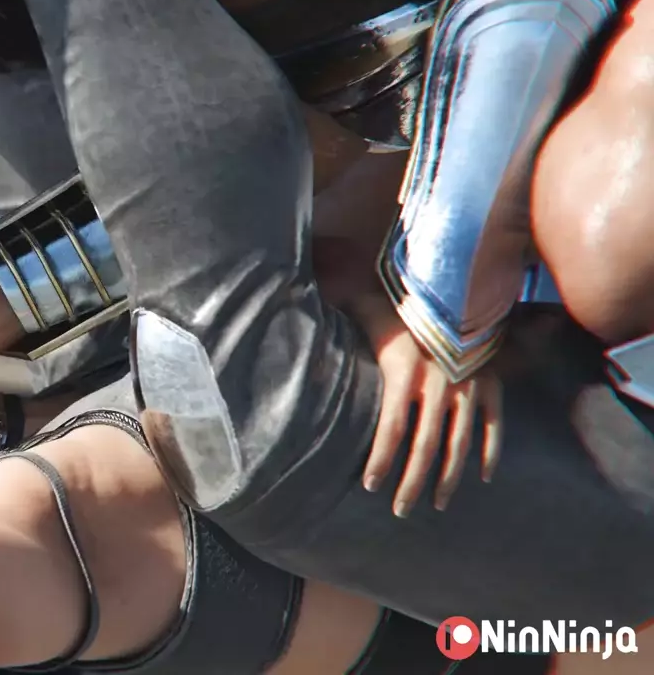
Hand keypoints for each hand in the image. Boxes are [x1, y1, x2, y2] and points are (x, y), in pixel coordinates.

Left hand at [350, 295, 502, 516]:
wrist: (457, 279)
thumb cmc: (399, 299)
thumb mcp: (365, 311)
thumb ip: (336, 324)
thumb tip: (295, 326)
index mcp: (404, 372)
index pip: (390, 429)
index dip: (380, 460)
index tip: (370, 486)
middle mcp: (439, 385)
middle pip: (424, 447)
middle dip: (411, 482)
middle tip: (400, 511)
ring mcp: (470, 386)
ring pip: (461, 444)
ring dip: (449, 478)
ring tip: (437, 504)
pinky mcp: (493, 383)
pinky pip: (495, 425)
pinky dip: (490, 452)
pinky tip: (481, 477)